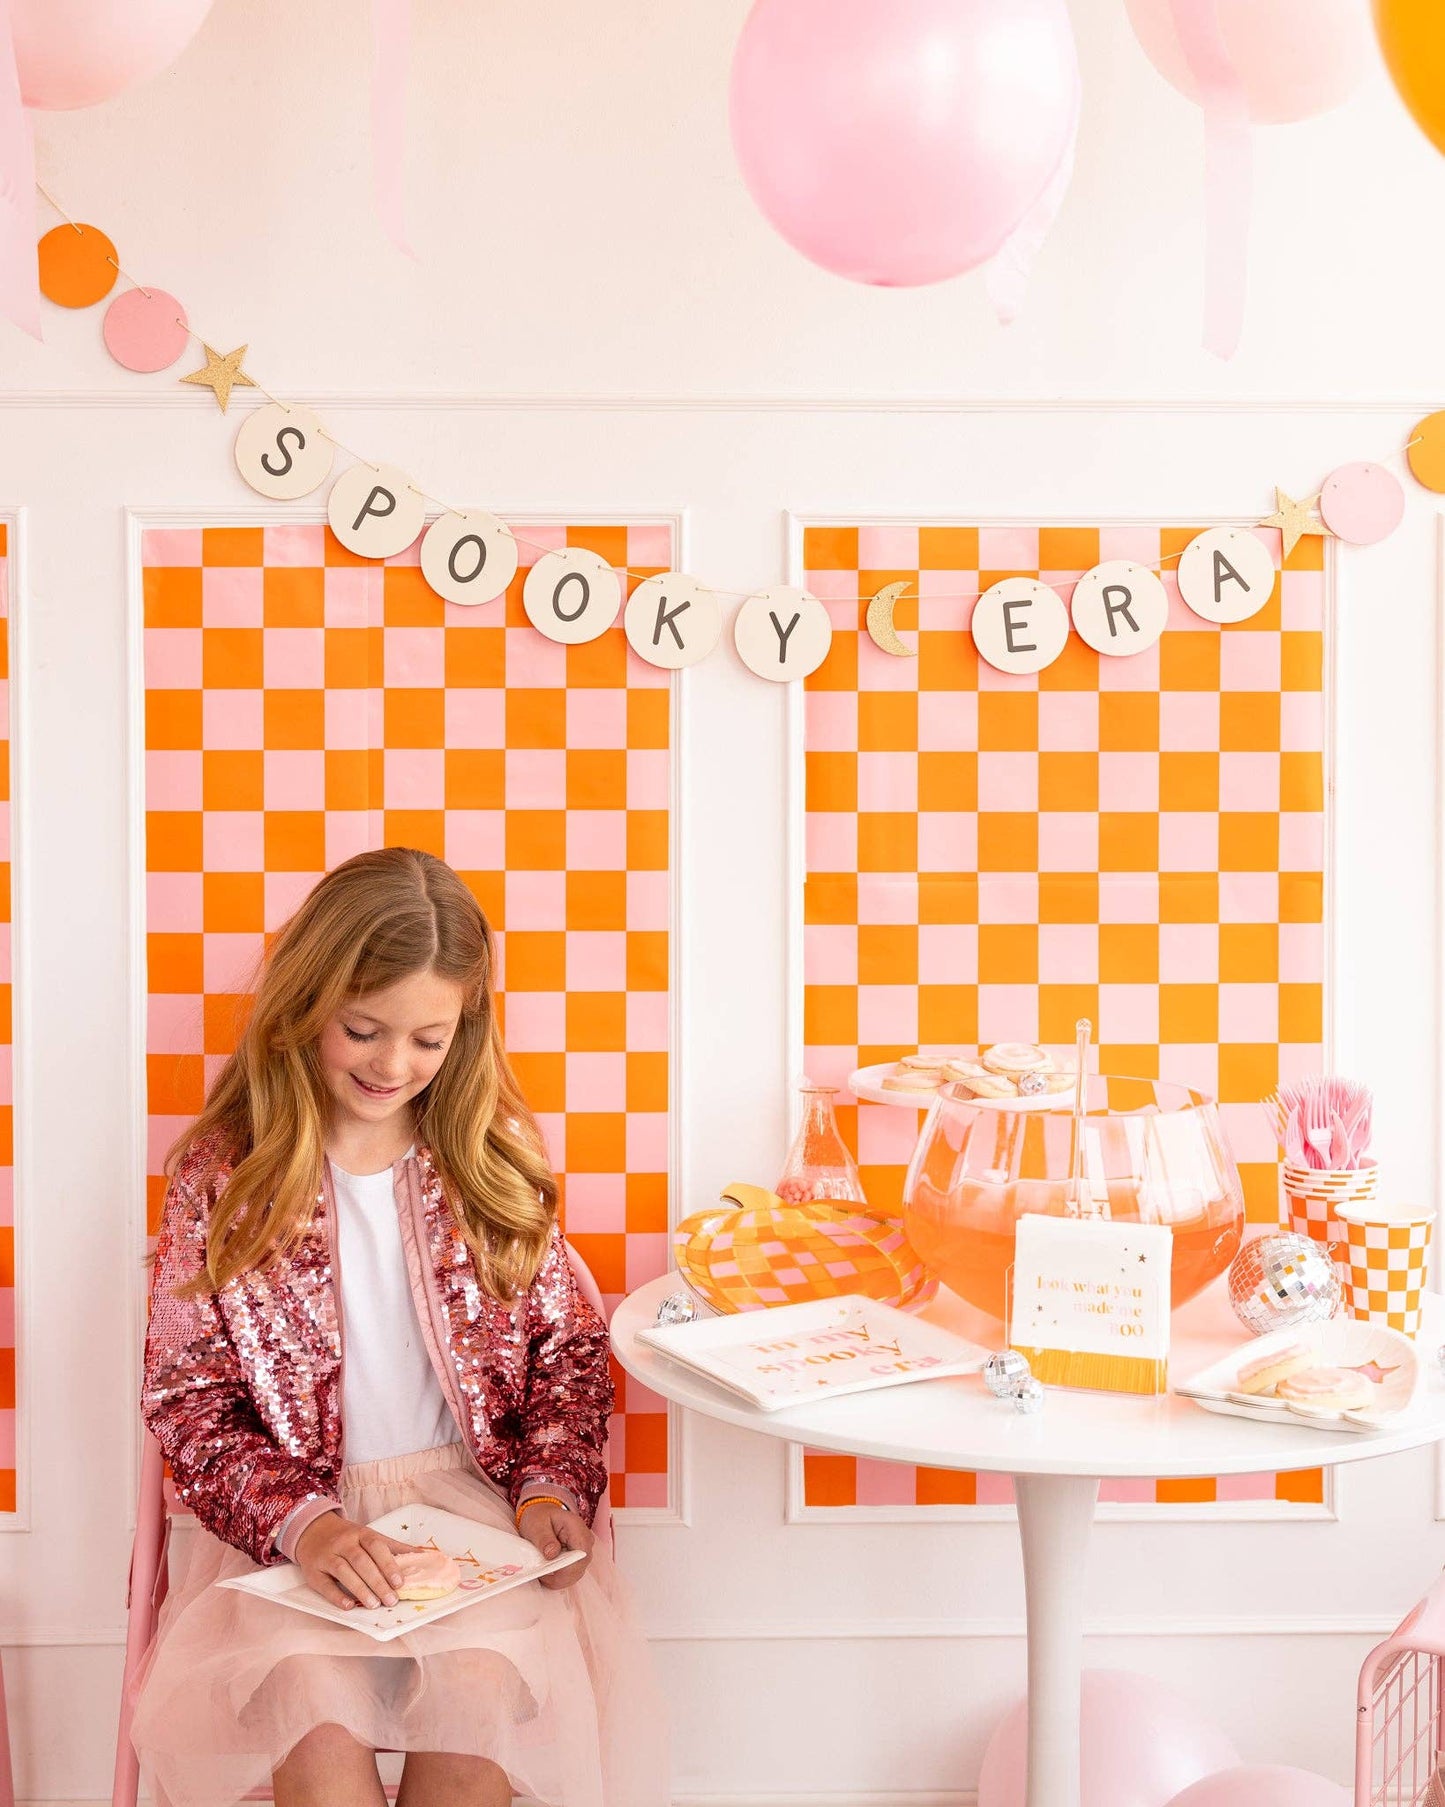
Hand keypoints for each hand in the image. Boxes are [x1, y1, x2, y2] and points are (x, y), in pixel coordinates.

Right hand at [294, 1510, 417, 1610]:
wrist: (312, 1530)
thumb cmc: (347, 1537)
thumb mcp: (368, 1536)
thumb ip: (392, 1547)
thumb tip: (421, 1556)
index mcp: (360, 1533)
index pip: (376, 1546)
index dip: (388, 1564)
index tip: (400, 1582)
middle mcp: (343, 1543)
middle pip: (361, 1561)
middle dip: (378, 1582)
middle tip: (391, 1600)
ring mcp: (327, 1556)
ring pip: (343, 1571)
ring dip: (360, 1589)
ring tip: (375, 1604)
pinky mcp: (313, 1571)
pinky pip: (324, 1584)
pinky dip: (336, 1596)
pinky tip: (349, 1606)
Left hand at [516, 1502, 593, 1587]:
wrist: (542, 1515)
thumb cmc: (540, 1517)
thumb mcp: (536, 1524)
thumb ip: (544, 1538)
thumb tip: (552, 1554)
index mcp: (576, 1527)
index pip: (581, 1554)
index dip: (567, 1568)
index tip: (549, 1573)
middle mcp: (585, 1539)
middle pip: (580, 1567)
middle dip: (561, 1577)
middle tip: (541, 1576)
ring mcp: (583, 1550)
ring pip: (577, 1573)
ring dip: (559, 1579)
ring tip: (543, 1575)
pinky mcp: (578, 1558)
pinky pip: (572, 1574)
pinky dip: (560, 1578)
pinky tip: (548, 1575)